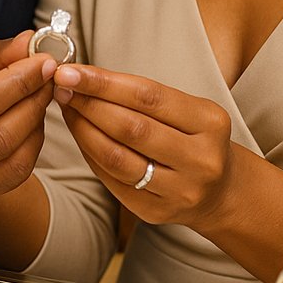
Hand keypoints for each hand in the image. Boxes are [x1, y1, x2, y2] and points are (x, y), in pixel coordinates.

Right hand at [0, 32, 56, 208]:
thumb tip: (30, 45)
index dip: (18, 83)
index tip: (43, 62)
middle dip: (33, 102)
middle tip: (46, 78)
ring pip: (12, 163)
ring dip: (36, 125)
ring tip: (37, 98)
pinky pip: (12, 178)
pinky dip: (30, 148)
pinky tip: (27, 124)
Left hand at [53, 63, 235, 227]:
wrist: (221, 191)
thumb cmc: (195, 137)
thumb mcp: (188, 109)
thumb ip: (143, 94)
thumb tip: (85, 75)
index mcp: (210, 122)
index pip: (148, 96)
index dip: (104, 82)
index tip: (71, 70)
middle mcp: (200, 159)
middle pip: (131, 128)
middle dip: (89, 104)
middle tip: (62, 87)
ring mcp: (180, 191)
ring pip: (117, 158)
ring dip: (83, 129)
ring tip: (67, 108)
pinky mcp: (157, 212)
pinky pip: (113, 180)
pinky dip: (91, 154)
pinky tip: (80, 135)